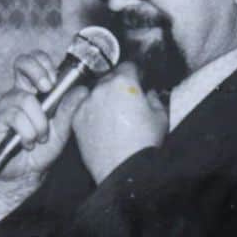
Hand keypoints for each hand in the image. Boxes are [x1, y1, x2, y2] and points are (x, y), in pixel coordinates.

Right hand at [0, 51, 88, 184]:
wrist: (27, 173)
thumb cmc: (42, 149)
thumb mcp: (62, 129)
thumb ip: (70, 109)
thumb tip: (83, 89)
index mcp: (34, 90)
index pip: (35, 61)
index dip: (44, 62)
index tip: (54, 80)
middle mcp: (18, 93)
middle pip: (22, 62)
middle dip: (38, 72)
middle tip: (48, 88)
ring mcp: (6, 105)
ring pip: (26, 100)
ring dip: (39, 123)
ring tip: (40, 138)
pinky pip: (16, 119)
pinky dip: (28, 134)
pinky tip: (28, 143)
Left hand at [73, 62, 167, 183]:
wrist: (123, 169)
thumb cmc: (143, 144)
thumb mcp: (161, 117)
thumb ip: (155, 99)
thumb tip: (149, 94)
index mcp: (124, 83)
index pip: (128, 66)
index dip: (135, 74)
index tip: (137, 81)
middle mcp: (101, 88)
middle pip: (109, 78)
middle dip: (117, 86)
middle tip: (126, 102)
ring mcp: (86, 103)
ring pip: (94, 93)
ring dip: (102, 99)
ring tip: (112, 117)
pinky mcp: (75, 119)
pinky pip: (83, 109)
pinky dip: (90, 113)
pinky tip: (101, 126)